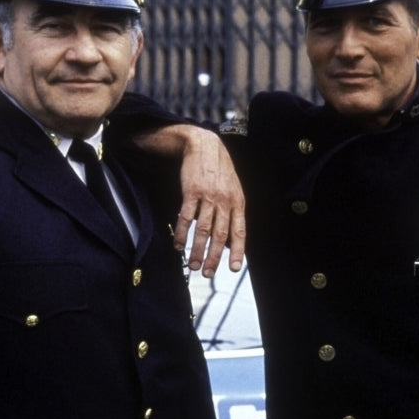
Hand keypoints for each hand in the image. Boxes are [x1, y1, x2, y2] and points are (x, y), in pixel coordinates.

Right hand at [171, 128, 245, 277]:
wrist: (204, 145)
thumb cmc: (219, 171)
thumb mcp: (233, 190)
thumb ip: (232, 213)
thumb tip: (231, 240)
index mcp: (237, 202)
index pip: (239, 231)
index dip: (238, 251)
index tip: (235, 269)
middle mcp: (224, 201)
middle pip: (220, 234)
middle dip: (214, 257)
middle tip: (208, 273)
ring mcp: (208, 196)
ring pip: (203, 229)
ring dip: (198, 249)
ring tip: (194, 264)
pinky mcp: (191, 191)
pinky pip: (186, 216)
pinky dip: (182, 232)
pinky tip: (178, 244)